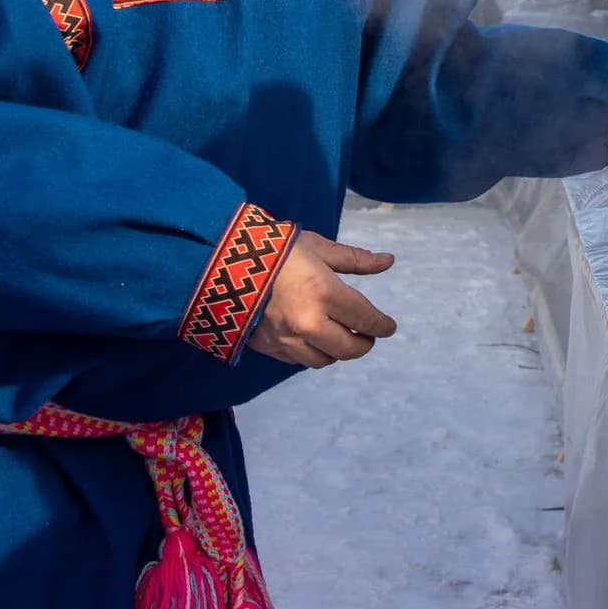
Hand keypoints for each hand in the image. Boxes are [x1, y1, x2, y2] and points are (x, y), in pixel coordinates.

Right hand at [246, 231, 398, 369]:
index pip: (366, 319)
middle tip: (368, 335)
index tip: (388, 326)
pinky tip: (313, 340)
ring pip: (323, 360)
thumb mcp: (318, 248)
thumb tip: (388, 261)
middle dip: (364, 344)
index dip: (382, 325)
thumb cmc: (275, 249)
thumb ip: (355, 259)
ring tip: (340, 338)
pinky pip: (297, 361)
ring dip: (337, 352)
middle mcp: (309, 322)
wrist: (219, 265)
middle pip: (348, 349)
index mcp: (325, 293)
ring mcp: (286, 338)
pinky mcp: (267, 347)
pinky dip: (311, 353)